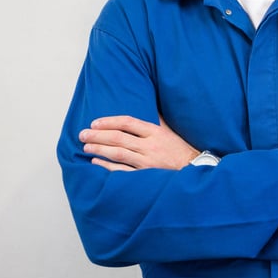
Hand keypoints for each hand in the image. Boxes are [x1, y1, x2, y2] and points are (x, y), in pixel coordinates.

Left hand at [81, 115, 198, 171]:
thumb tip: (146, 102)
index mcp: (155, 132)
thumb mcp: (170, 130)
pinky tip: (96, 163)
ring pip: (117, 153)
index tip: (95, 122)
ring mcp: (147, 162)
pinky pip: (122, 171)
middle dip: (97, 135)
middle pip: (118, 138)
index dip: (109, 121)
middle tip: (83, 134)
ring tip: (86, 147)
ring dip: (99, 149)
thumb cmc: (180, 149)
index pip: (128, 122)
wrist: (194, 169)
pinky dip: (107, 167)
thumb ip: (157, 118)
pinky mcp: (145, 175)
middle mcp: (150, 146)